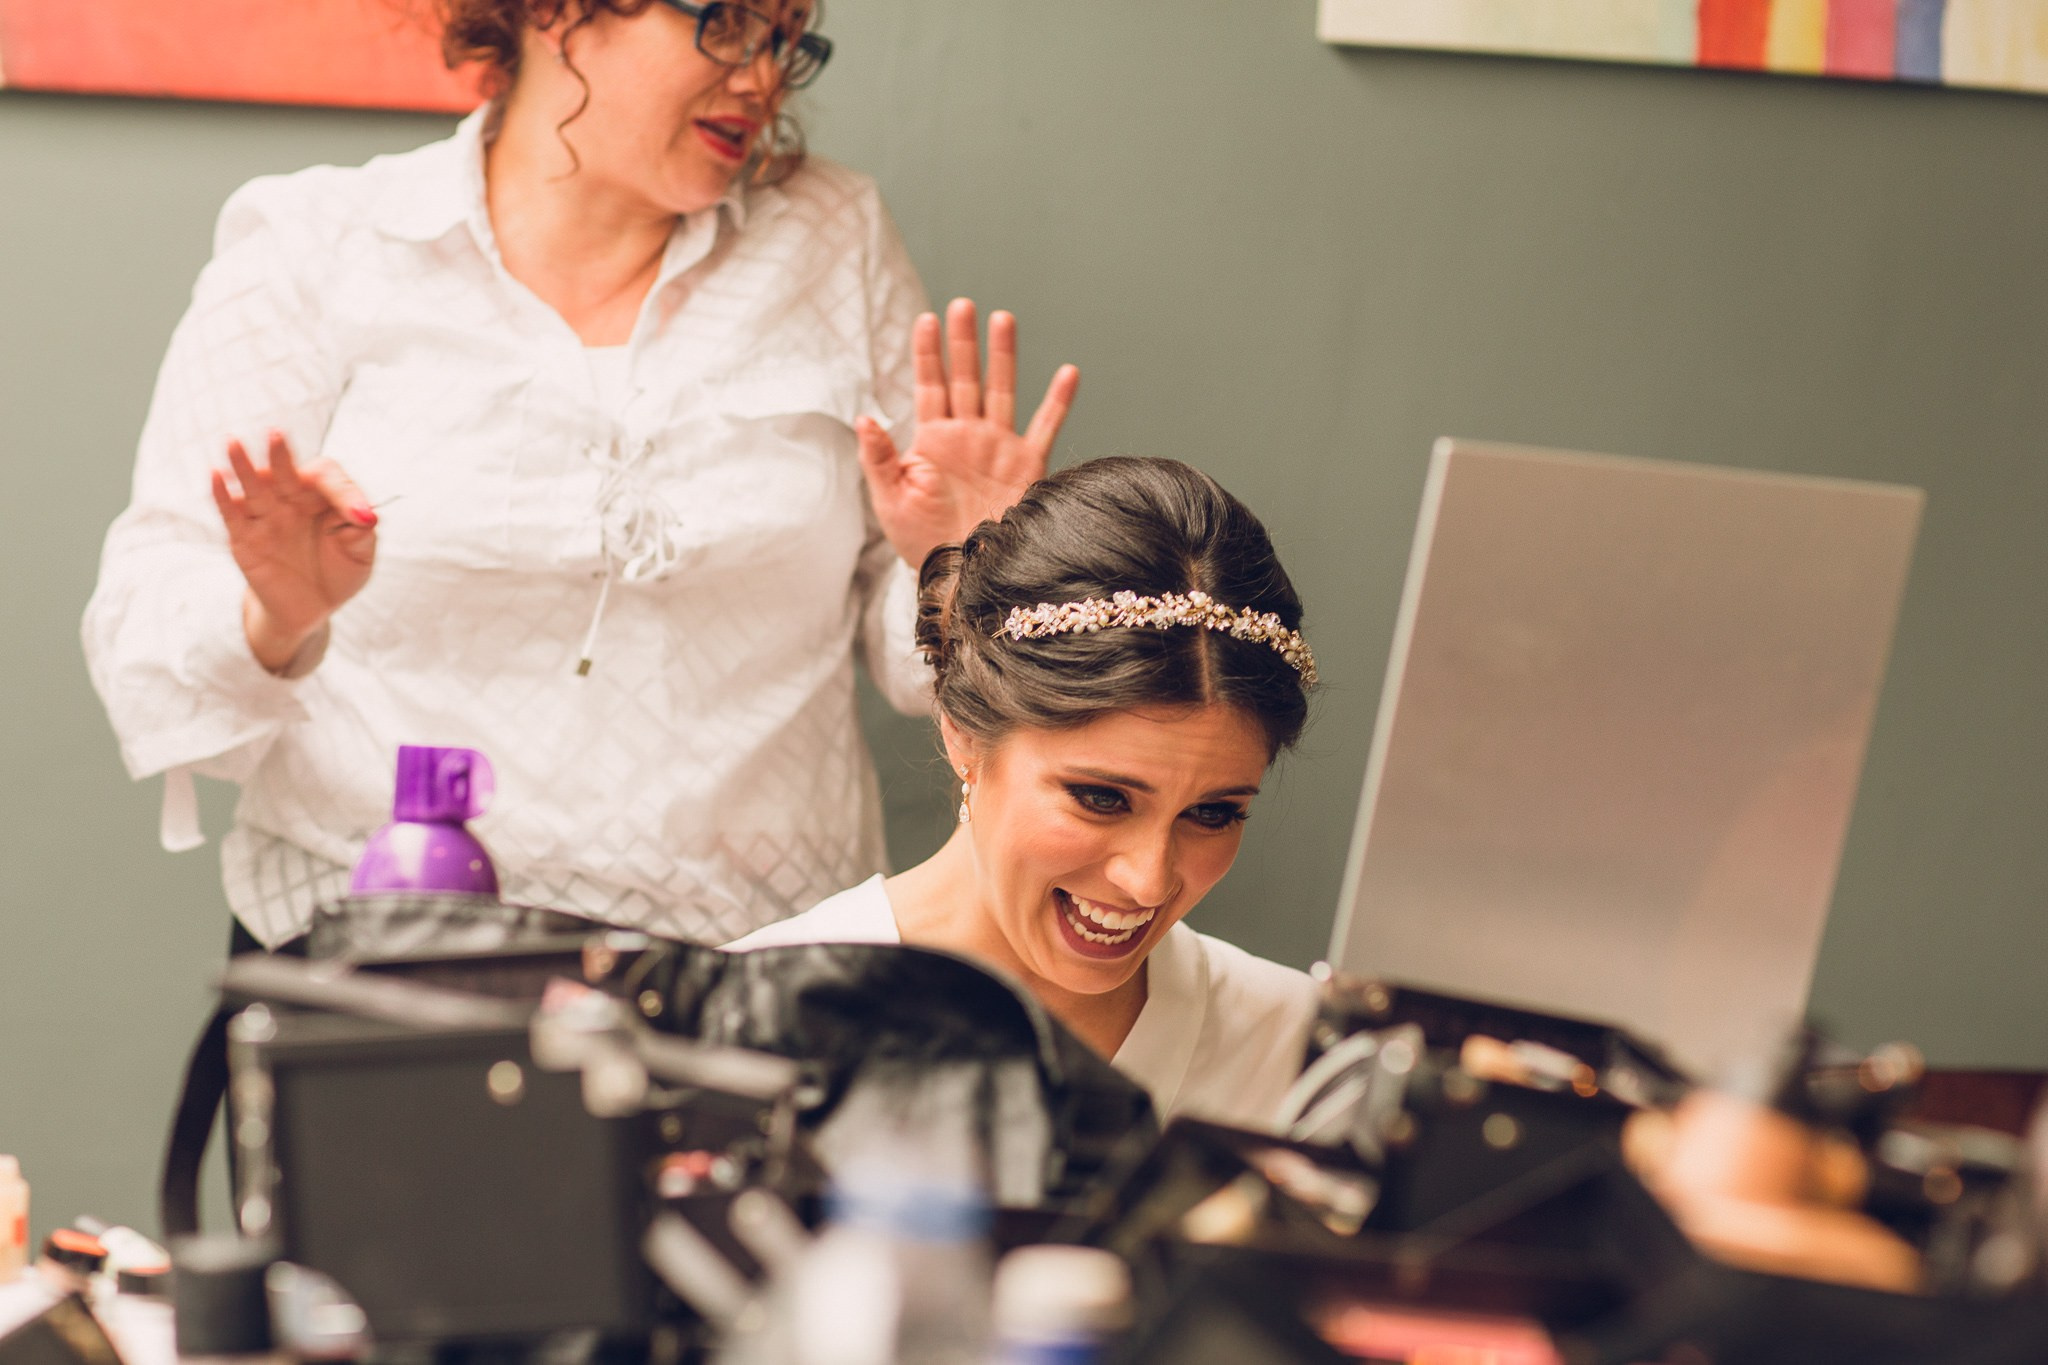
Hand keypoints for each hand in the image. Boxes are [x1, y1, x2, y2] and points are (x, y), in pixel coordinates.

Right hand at [209, 431, 377, 671]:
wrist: (312, 608)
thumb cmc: (338, 572)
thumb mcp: (360, 553)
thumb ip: (362, 531)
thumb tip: (366, 516)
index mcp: (321, 497)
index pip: (327, 477)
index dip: (344, 492)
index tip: (362, 518)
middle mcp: (291, 501)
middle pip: (285, 472)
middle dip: (280, 455)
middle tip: (275, 434)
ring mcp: (266, 518)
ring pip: (253, 486)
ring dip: (243, 466)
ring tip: (233, 443)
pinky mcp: (244, 538)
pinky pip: (232, 514)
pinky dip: (223, 495)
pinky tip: (216, 476)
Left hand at [858, 298, 1079, 567]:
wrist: (962, 575)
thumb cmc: (921, 542)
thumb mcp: (889, 499)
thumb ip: (877, 457)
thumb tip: (864, 416)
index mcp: (932, 440)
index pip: (929, 385)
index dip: (927, 352)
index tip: (926, 319)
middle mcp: (966, 436)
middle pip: (965, 377)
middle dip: (963, 342)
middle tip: (963, 305)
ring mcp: (998, 447)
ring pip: (1002, 390)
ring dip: (1003, 356)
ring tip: (1003, 319)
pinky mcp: (1026, 466)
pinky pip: (1045, 427)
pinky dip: (1058, 401)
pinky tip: (1068, 372)